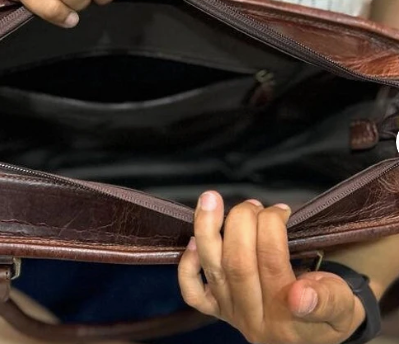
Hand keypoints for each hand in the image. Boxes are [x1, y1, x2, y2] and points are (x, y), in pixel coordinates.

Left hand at [178, 192, 366, 343]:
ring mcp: (231, 314)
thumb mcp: (343, 307)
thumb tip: (301, 295)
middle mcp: (254, 318)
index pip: (272, 264)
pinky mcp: (216, 310)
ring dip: (207, 229)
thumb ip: (327, 300)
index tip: (282, 209)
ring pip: (213, 269)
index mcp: (288, 318)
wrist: (311, 337)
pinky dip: (187, 265)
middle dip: (241, 222)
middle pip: (238, 263)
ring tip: (212, 200)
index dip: (272, 229)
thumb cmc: (328, 312)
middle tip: (254, 204)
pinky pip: (192, 291)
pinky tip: (193, 242)